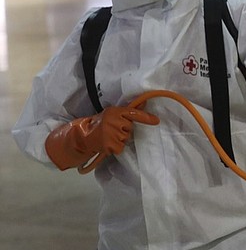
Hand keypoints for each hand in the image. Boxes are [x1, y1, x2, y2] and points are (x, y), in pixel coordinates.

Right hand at [45, 106, 159, 169]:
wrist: (83, 136)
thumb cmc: (100, 123)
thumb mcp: (112, 114)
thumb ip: (128, 111)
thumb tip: (144, 103)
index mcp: (114, 112)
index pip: (133, 114)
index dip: (145, 118)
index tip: (156, 121)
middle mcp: (113, 121)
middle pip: (130, 128)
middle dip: (124, 129)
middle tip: (112, 129)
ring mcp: (112, 134)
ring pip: (126, 138)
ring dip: (120, 138)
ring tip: (109, 136)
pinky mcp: (111, 145)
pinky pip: (121, 147)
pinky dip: (116, 147)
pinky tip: (108, 143)